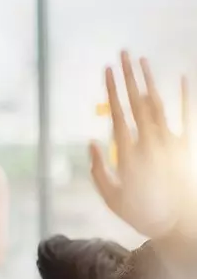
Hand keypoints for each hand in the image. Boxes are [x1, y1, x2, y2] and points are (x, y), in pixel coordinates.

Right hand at [90, 51, 192, 237]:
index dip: (112, 90)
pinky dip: (185, 96)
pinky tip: (181, 77)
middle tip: (123, 53)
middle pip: (137, 102)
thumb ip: (99, 169)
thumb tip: (92, 142)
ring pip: (158, 104)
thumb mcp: (111, 197)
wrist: (182, 224)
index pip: (118, 113)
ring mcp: (171, 141)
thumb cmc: (143, 213)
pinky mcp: (187, 146)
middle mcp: (149, 141)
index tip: (107, 70)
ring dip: (150, 80)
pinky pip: (187, 116)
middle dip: (128, 76)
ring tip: (142, 60)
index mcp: (128, 153)